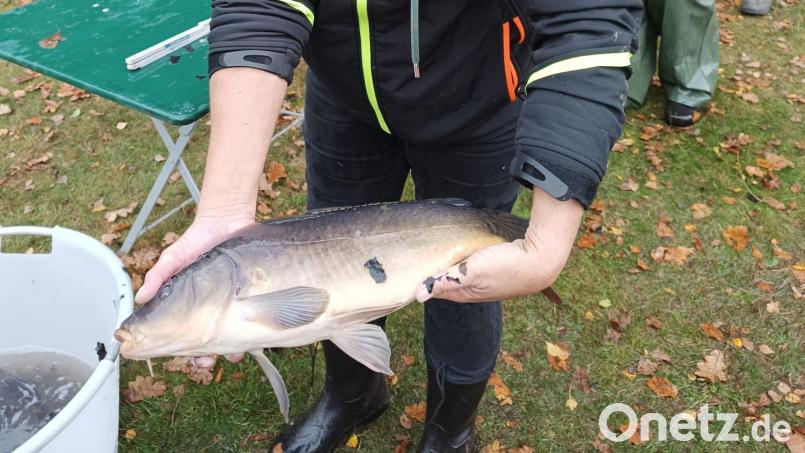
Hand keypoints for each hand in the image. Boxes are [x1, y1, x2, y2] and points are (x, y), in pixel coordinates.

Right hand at [135, 214, 252, 365]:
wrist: (227, 221)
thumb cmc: (197, 240)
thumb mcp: (173, 258)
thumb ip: (158, 277)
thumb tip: (139, 299)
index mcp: (187, 303)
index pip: (182, 333)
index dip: (182, 349)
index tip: (184, 357)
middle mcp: (209, 308)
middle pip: (206, 342)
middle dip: (206, 356)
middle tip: (207, 360)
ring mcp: (229, 304)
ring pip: (230, 337)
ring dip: (230, 349)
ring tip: (232, 353)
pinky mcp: (247, 297)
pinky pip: (250, 320)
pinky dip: (251, 333)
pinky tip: (252, 339)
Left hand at [415, 189, 582, 302]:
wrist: (544, 258)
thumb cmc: (508, 266)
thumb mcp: (473, 271)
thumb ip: (446, 281)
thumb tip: (419, 295)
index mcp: (466, 293)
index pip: (437, 288)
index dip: (425, 278)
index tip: (414, 265)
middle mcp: (476, 290)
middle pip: (449, 280)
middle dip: (437, 271)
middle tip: (424, 253)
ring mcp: (488, 281)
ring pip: (462, 272)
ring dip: (453, 263)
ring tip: (441, 248)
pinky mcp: (498, 270)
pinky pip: (476, 265)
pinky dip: (468, 258)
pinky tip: (467, 248)